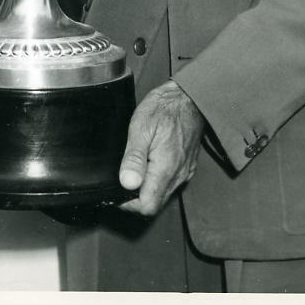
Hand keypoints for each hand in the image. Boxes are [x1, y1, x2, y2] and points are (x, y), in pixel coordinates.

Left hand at [117, 81, 205, 215]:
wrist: (189, 98)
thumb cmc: (164, 109)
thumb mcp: (142, 128)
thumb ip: (134, 158)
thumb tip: (127, 183)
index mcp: (166, 169)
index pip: (147, 206)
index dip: (128, 205)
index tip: (115, 192)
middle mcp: (178, 176)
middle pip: (154, 204)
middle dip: (134, 199)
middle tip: (120, 181)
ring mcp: (184, 172)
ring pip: (162, 195)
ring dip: (145, 191)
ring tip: (131, 172)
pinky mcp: (187, 167)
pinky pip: (170, 184)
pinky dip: (155, 182)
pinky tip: (146, 166)